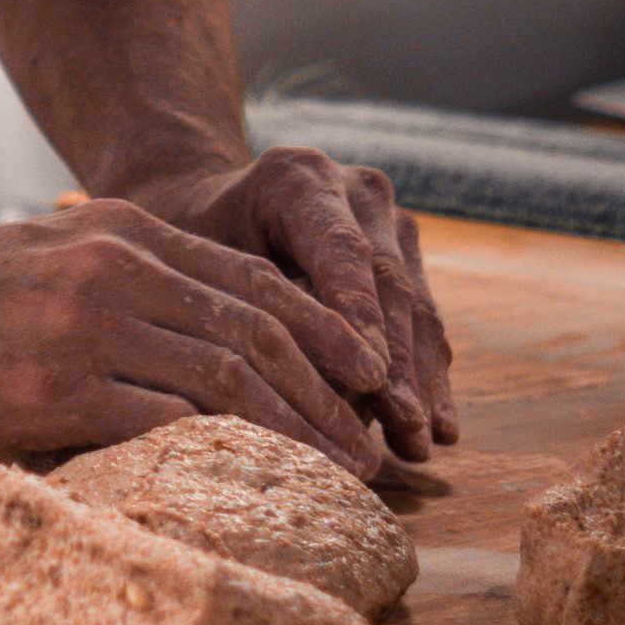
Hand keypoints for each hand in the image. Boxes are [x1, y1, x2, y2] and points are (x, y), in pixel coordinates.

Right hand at [0, 200, 396, 472]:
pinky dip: (227, 456)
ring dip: (300, 430)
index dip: (325, 330)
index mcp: (120, 233)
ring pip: (230, 378)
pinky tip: (257, 488)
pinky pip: (166, 423)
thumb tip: (182, 342)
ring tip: (342, 472)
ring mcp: (89, 327)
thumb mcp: (43, 256)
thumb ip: (116, 283)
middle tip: (374, 442)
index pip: (252, 281)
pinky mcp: (56, 389)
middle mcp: (117, 269)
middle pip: (260, 330)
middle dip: (331, 390)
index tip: (369, 375)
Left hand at [120, 147, 457, 462]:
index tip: (373, 379)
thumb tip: (283, 398)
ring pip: (415, 305)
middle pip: (387, 283)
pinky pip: (422, 317)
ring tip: (420, 445)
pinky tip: (436, 429)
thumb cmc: (189, 246)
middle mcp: (354, 189)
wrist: (206, 207)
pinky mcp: (404, 253)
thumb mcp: (199, 270)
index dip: (359, 316)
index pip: (340, 251)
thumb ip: (244, 315)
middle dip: (399, 365)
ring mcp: (386, 219)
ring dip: (422, 380)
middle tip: (405, 429)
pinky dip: (427, 375)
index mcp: (299, 178)